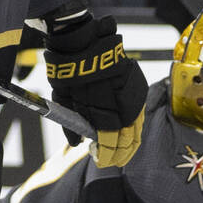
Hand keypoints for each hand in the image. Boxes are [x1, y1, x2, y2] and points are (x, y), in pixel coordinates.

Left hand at [44, 14, 145, 166]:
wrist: (81, 40)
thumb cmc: (68, 70)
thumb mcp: (63, 99)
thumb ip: (71, 124)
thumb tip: (77, 143)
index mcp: (101, 109)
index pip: (109, 142)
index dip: (106, 155)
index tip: (101, 161)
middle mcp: (120, 104)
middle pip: (126, 138)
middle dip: (120, 154)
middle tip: (112, 162)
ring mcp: (131, 94)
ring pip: (137, 127)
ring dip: (131, 143)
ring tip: (124, 153)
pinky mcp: (136, 85)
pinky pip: (139, 112)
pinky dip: (135, 126)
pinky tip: (131, 133)